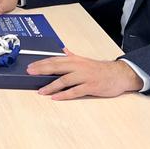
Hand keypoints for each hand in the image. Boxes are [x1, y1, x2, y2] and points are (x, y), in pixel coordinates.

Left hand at [28, 48, 143, 99]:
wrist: (119, 74)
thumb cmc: (101, 69)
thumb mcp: (85, 61)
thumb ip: (72, 57)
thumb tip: (63, 51)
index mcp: (76, 60)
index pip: (55, 60)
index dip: (42, 63)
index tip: (31, 66)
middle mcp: (79, 66)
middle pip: (57, 67)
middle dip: (42, 70)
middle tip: (30, 73)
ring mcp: (85, 77)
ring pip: (64, 80)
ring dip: (51, 86)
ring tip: (41, 90)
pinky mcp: (91, 87)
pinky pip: (75, 91)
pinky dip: (64, 95)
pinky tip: (55, 97)